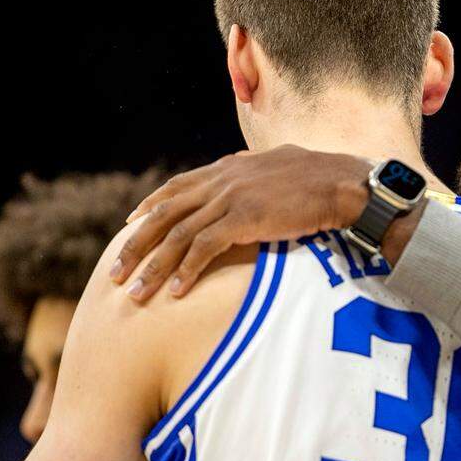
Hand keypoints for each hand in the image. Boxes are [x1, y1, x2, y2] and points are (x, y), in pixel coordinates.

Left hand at [110, 144, 370, 300]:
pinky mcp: (243, 219)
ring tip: (135, 293)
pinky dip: (185, 271)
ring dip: (153, 267)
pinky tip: (175, 291)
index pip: (177, 186)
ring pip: (177, 235)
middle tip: (116, 271)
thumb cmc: (323, 178)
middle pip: (165, 213)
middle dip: (137, 245)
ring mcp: (231, 199)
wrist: (344, 183)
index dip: (151, 206)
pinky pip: (203, 249)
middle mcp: (222, 180)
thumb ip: (257, 174)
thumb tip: (249, 173)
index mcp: (229, 168)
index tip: (132, 225)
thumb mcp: (281, 166)